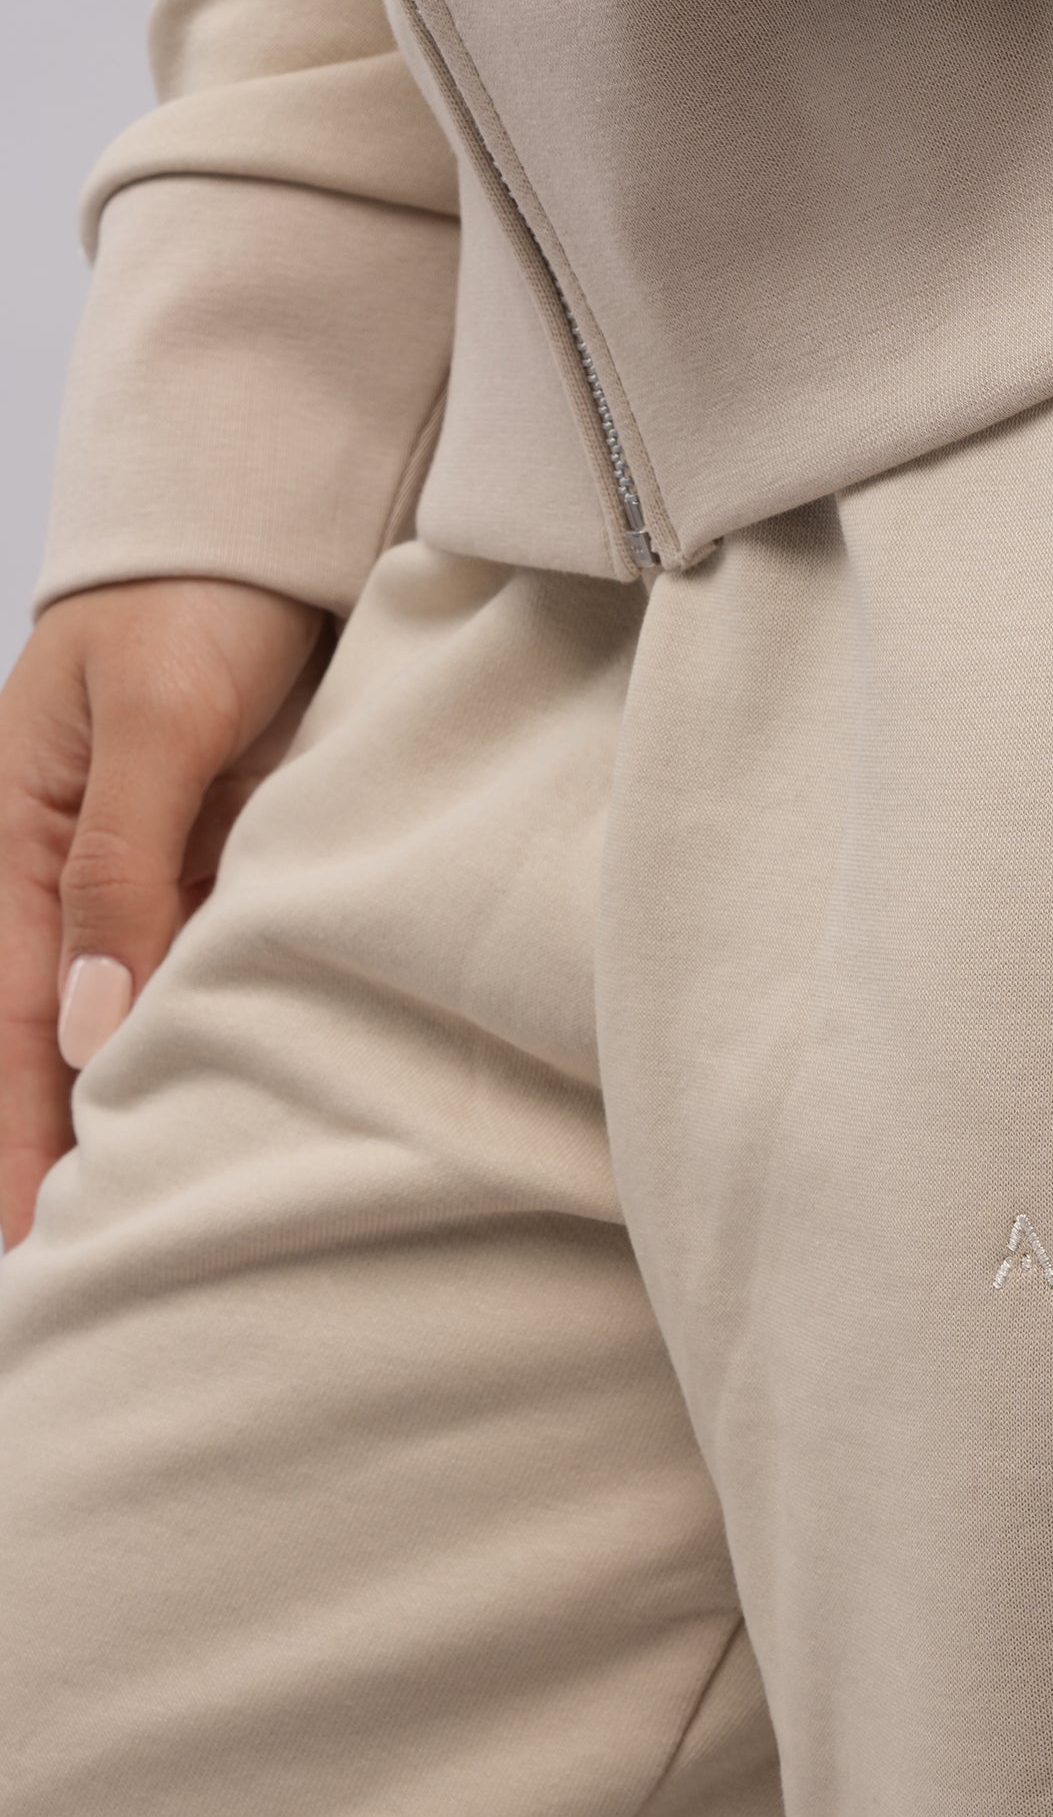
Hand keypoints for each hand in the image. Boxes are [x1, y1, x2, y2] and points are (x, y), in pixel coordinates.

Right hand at [0, 579, 328, 1246]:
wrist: (262, 530)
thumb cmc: (189, 606)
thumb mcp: (156, 724)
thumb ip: (125, 868)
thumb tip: (91, 1028)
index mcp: (17, 853)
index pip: (12, 1031)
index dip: (18, 1140)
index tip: (27, 1244)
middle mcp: (74, 889)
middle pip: (57, 1053)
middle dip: (59, 1162)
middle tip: (85, 1286)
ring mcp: (151, 890)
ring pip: (137, 1033)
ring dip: (146, 1123)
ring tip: (164, 1240)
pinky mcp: (224, 879)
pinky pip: (214, 987)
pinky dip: (216, 1057)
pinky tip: (241, 1131)